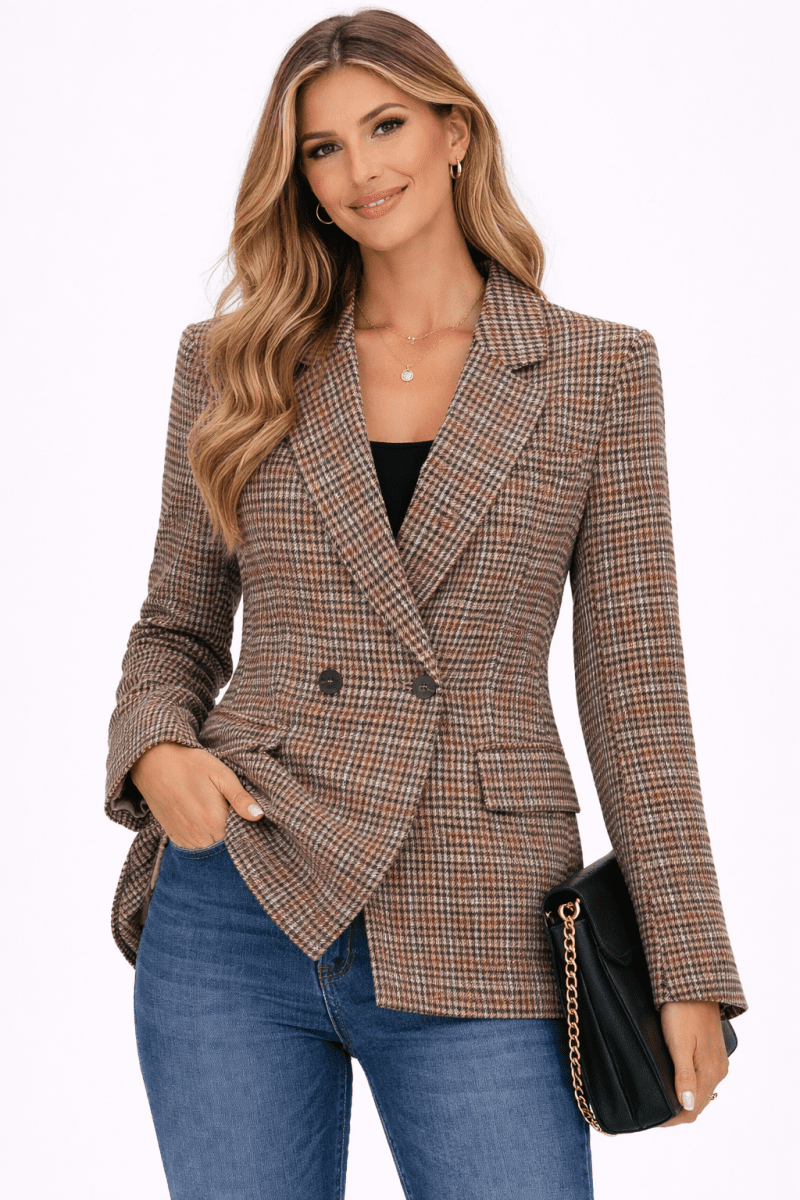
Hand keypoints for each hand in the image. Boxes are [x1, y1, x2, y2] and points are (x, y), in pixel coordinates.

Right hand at [130, 742, 264, 848]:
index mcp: (215, 821)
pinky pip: (195, 848)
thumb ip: (240, 798)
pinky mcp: (174, 838)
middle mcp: (200, 836)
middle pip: (226, 848)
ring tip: (216, 817)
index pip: (240, 839)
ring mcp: (185, 840)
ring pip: (210, 850)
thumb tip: (259, 815)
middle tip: (232, 815)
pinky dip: (203, 840)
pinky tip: (204, 823)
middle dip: (233, 837)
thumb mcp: (222, 775)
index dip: (247, 830)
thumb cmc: (191, 765)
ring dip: (218, 840)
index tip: (249, 819)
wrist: (154, 763)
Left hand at [658, 999, 728, 1125]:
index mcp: (710, 1072)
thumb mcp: (679, 1044)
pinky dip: (689, 1085)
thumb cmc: (683, 1012)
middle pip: (698, 1103)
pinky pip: (702, 1077)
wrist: (694, 984)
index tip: (654, 1121)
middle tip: (653, 1112)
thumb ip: (684, 1076)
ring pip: (701, 1090)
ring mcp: (717, 1061)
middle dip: (678, 1111)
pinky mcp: (713, 1051)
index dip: (673, 1119)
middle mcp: (718, 1071)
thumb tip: (687, 1106)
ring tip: (661, 1098)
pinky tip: (675, 1080)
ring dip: (684, 1099)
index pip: (692, 1110)